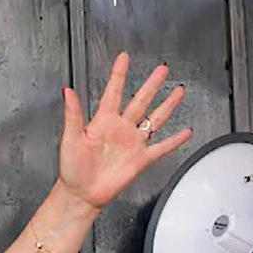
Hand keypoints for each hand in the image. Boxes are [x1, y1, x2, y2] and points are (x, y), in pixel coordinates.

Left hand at [57, 52, 191, 210]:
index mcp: (102, 121)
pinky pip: (161, 147)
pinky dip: (174, 140)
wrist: (81, 194)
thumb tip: (67, 91)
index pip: (113, 92)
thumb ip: (72, 114)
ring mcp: (132, 143)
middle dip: (152, 84)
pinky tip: (185, 132)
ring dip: (167, 105)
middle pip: (140, 100)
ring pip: (154, 119)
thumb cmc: (71, 169)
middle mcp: (120, 129)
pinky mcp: (140, 159)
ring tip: (178, 91)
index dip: (119, 74)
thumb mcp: (70, 138)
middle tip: (162, 69)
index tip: (124, 58)